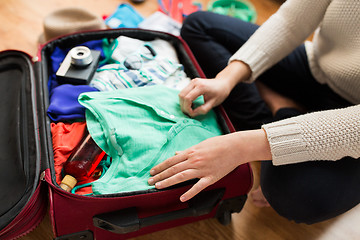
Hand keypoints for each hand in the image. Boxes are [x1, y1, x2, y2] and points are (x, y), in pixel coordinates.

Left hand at [148, 129, 271, 201]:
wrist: (235, 147)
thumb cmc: (218, 144)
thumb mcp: (200, 144)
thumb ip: (187, 151)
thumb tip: (176, 153)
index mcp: (191, 152)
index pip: (171, 160)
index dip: (160, 167)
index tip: (152, 172)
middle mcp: (194, 160)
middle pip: (173, 169)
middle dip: (160, 176)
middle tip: (150, 181)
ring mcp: (202, 169)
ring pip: (181, 177)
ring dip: (168, 182)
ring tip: (158, 186)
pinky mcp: (211, 177)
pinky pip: (198, 186)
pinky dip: (190, 193)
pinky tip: (182, 197)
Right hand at [179, 60, 251, 116]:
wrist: (223, 83)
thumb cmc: (220, 93)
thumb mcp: (213, 103)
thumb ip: (203, 110)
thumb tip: (192, 114)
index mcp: (201, 87)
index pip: (188, 98)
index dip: (187, 108)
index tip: (191, 114)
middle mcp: (194, 82)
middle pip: (182, 96)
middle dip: (184, 106)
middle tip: (189, 113)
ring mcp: (192, 81)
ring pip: (181, 94)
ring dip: (183, 103)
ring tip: (190, 108)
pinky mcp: (192, 83)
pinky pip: (184, 92)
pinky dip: (184, 99)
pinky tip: (191, 103)